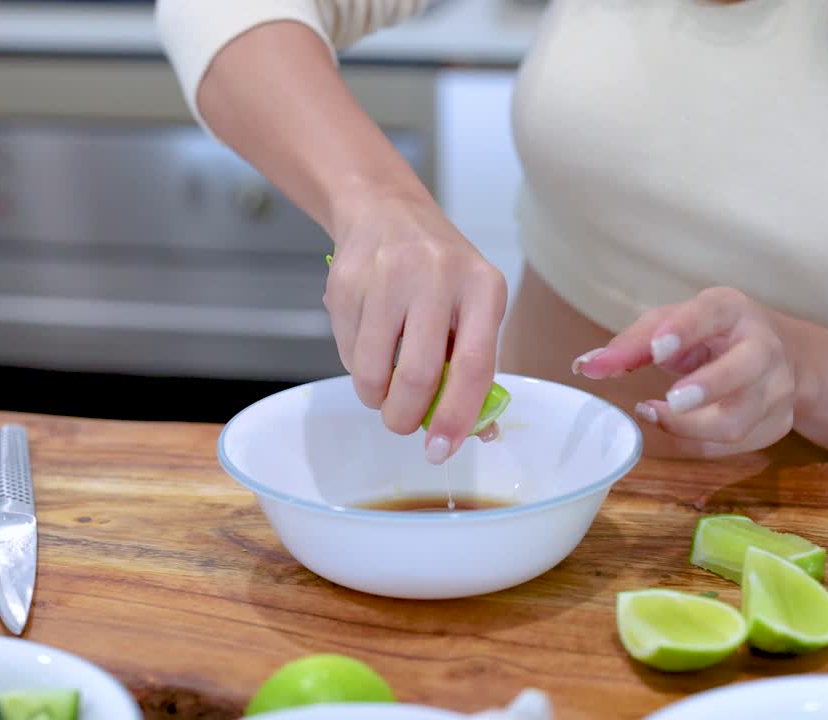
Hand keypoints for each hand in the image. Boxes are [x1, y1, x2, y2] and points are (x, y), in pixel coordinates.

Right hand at [325, 193, 507, 463]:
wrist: (385, 210)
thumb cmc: (439, 273)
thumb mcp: (471, 305)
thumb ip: (472, 365)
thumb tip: (474, 433)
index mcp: (482, 286)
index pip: (473, 365)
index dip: (456, 416)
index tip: (441, 450)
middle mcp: (437, 275)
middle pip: (417, 374)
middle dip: (404, 416)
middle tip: (400, 424)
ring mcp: (387, 275)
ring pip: (371, 369)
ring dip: (374, 395)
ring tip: (382, 386)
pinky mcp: (346, 281)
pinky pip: (345, 350)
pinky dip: (355, 365)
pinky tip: (367, 342)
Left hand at [571, 288, 798, 457]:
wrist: (779, 356)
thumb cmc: (708, 336)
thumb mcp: (672, 325)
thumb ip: (631, 344)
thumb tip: (585, 367)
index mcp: (732, 310)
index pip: (712, 313)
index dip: (684, 330)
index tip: (656, 348)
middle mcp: (764, 346)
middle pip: (746, 367)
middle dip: (708, 386)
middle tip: (671, 399)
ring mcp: (777, 388)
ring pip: (739, 419)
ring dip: (690, 427)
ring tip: (651, 412)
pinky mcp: (776, 423)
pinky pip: (733, 445)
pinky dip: (696, 444)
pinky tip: (674, 428)